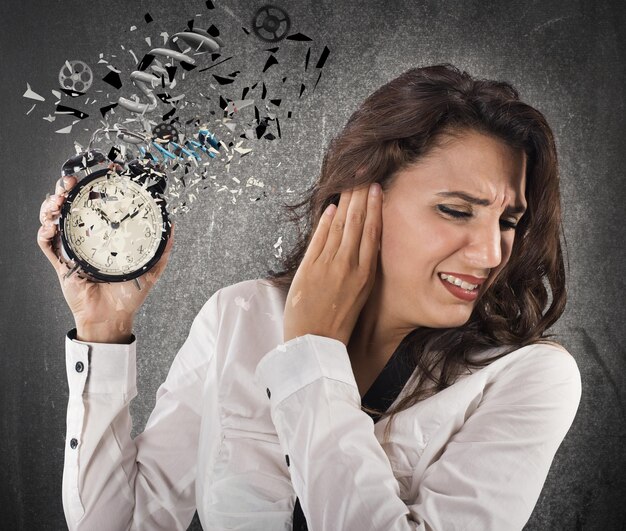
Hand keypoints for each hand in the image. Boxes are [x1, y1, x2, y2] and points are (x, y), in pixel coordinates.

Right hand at [37, 174, 174, 341]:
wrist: (112, 318)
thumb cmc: (130, 294)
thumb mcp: (150, 268)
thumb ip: (162, 247)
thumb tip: (173, 225)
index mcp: (105, 236)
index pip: (96, 205)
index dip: (95, 187)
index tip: (102, 173)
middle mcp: (86, 238)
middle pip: (71, 206)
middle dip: (67, 189)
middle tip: (72, 182)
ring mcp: (71, 249)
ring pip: (54, 219)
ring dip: (52, 206)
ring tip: (58, 200)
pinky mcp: (61, 263)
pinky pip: (46, 244)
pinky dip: (44, 232)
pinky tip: (50, 225)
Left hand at [283, 182, 382, 345]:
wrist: (315, 342)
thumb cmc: (336, 322)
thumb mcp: (357, 295)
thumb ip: (359, 269)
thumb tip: (359, 244)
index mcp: (365, 275)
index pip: (372, 233)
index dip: (374, 208)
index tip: (375, 189)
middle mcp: (351, 267)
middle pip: (357, 224)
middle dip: (361, 196)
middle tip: (363, 173)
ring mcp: (330, 266)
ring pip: (341, 227)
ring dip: (346, 202)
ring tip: (350, 182)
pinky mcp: (311, 269)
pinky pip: (320, 239)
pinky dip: (326, 222)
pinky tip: (332, 207)